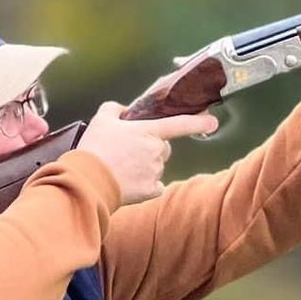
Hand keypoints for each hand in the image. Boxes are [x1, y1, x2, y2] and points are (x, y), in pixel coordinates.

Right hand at [80, 102, 218, 203]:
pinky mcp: (150, 191)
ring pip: (157, 167)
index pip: (179, 124)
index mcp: (148, 131)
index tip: (213, 121)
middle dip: (150, 148)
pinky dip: (145, 185)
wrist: (87, 181)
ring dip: (144, 167)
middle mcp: (156, 151)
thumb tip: (122, 111)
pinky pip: (154, 186)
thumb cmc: (95, 149)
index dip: (198, 122)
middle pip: (163, 148)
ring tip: (121, 168)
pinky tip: (128, 183)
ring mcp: (155, 172)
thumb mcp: (101, 119)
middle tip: (128, 152)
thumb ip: (114, 109)